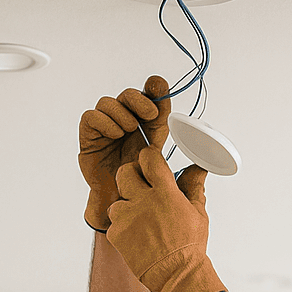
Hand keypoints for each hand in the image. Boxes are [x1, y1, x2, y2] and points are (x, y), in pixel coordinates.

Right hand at [79, 76, 169, 231]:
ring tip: (130, 129)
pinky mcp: (89, 138)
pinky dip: (104, 121)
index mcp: (145, 128)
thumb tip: (203, 168)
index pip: (149, 99)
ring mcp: (105, 130)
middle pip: (127, 96)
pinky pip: (90, 117)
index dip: (154, 89)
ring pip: (108, 102)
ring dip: (122, 112)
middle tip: (151, 113)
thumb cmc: (139, 189)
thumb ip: (183, 169)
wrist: (119, 204)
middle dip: (140, 99)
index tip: (159, 87)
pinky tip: (116, 133)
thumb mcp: (164, 175)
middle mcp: (124, 124)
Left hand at [107, 147, 218, 291]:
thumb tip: (197, 169)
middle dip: (132, 177)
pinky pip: (114, 223)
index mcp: (165, 192)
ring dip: (126, 207)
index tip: (150, 164)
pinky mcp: (116, 234)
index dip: (149, 159)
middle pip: (124, 172)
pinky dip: (123, 228)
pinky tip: (137, 236)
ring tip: (141, 220)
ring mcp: (127, 217)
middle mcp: (143, 201)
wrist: (176, 275)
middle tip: (141, 188)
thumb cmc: (189, 247)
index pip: (149, 158)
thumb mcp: (198, 213)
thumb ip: (193, 187)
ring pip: (117, 200)